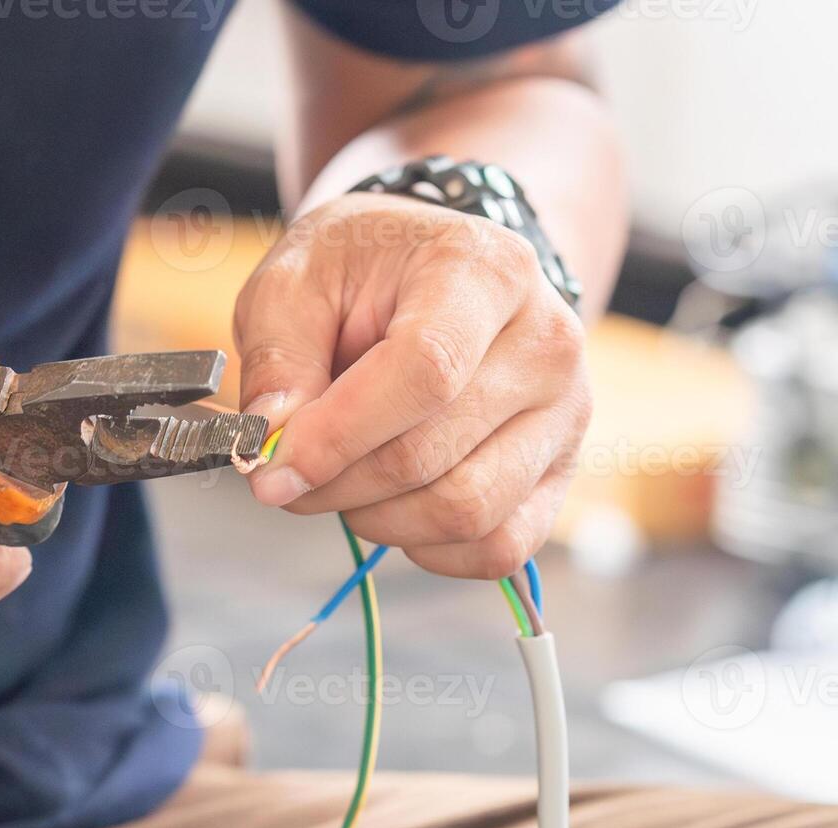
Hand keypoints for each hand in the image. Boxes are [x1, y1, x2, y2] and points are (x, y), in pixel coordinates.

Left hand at [235, 193, 590, 578]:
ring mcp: (564, 412)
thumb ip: (279, 359)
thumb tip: (272, 441)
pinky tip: (394, 504)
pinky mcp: (561, 471)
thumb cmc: (364, 271)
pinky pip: (498, 545)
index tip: (275, 467)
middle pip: (432, 453)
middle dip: (338, 483)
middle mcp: (545, 342)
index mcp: (486, 272)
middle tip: (288, 475)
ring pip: (466, 511)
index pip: (428, 371)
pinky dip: (429, 546)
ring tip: (343, 480)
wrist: (432, 273)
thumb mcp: (296, 282)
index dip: (342, 434)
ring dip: (379, 518)